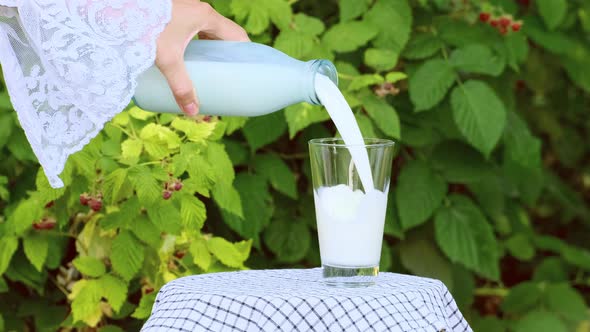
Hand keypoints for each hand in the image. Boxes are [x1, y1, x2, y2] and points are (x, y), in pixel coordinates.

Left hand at [155, 0, 248, 116]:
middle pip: (223, 35)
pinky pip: (194, 30)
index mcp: (206, 16)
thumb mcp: (167, 60)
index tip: (248, 71)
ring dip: (212, 50)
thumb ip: (181, 86)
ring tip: (212, 72)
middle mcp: (198, 11)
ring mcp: (186, 11)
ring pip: (207, 32)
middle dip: (227, 56)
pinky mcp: (173, 15)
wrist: (118, 11)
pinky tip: (191, 58)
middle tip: (229, 77)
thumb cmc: (147, 28)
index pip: (237, 35)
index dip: (246, 53)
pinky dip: (198, 44)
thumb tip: (193, 112)